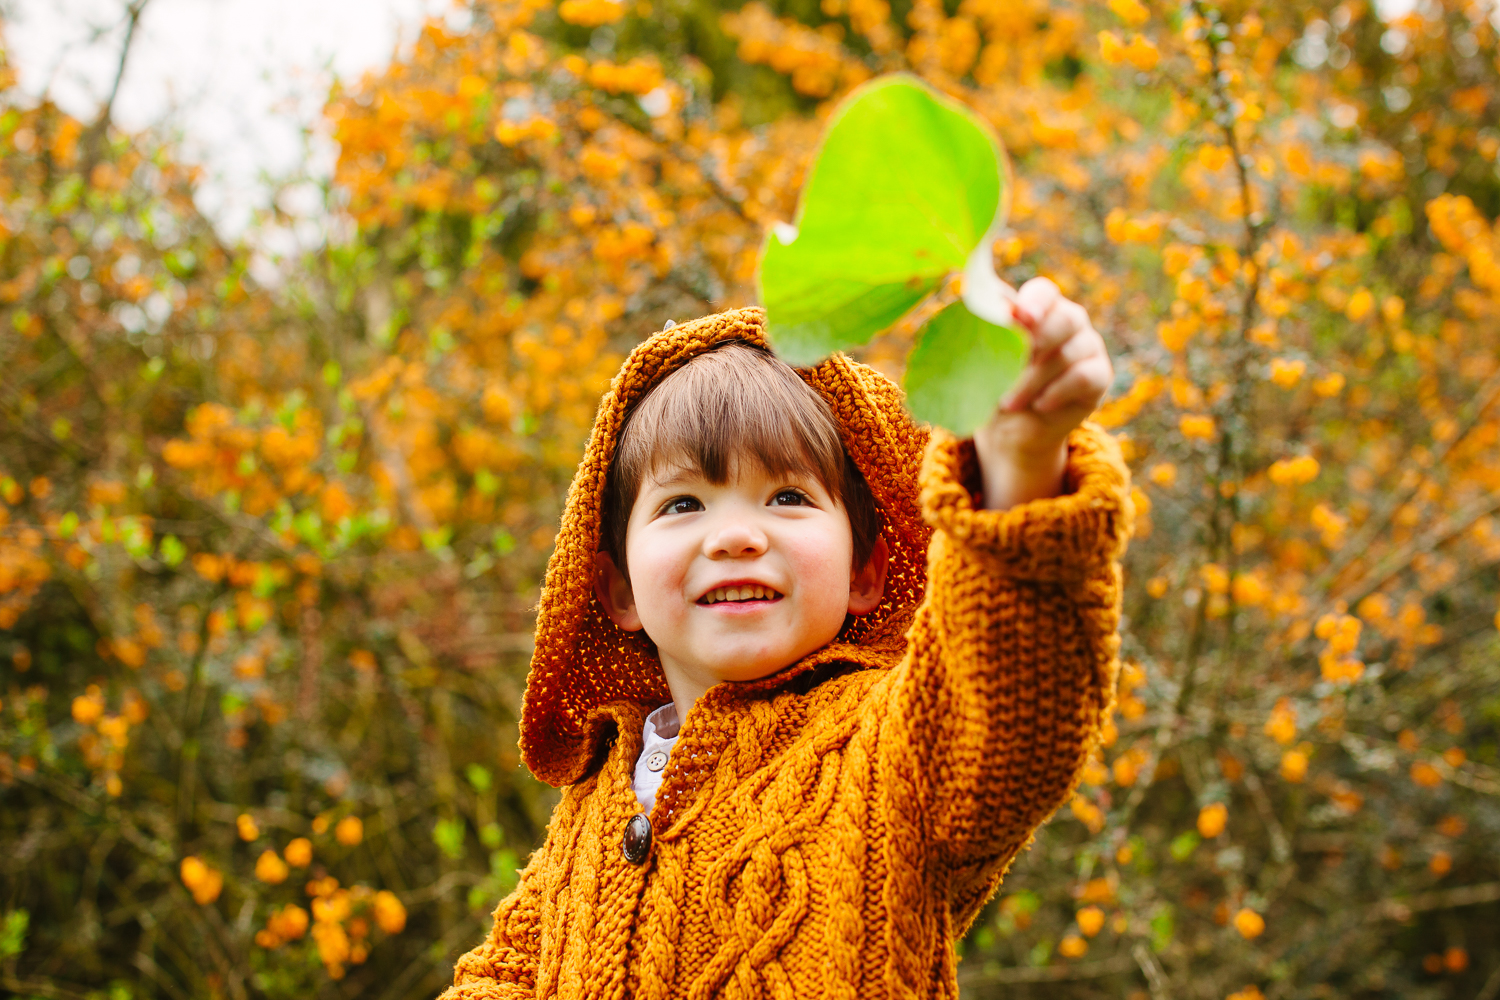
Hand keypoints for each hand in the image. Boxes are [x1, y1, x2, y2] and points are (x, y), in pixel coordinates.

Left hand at [974, 277, 1111, 509]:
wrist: (1010, 429)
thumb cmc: (993, 385)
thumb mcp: (982, 359)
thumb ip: (988, 329)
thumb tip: (990, 303)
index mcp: (1038, 309)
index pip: (1044, 292)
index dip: (1035, 303)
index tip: (1021, 318)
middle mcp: (1068, 321)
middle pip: (1065, 318)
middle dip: (1034, 345)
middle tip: (1007, 369)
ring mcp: (1087, 345)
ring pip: (1069, 352)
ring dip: (1033, 379)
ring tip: (1008, 401)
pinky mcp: (1100, 374)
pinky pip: (1084, 376)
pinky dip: (1057, 391)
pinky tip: (1039, 404)